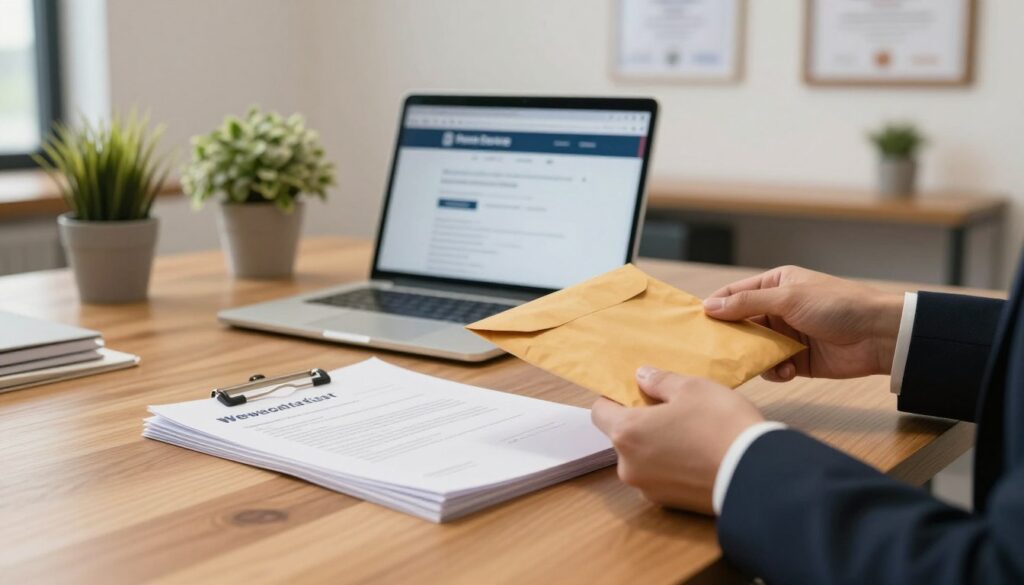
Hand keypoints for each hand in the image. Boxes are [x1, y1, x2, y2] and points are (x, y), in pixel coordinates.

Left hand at [591, 366, 762, 514]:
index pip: (599, 412)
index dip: (614, 399)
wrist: (757, 474)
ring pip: (642, 459)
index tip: (636, 393)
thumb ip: (660, 381)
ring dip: (657, 446)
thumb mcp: (692, 388)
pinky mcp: (669, 505)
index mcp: (626, 433)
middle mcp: (628, 466)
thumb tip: (642, 376)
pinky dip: (672, 467)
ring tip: (691, 434)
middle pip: (623, 437)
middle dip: (642, 423)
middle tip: (673, 411)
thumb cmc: (721, 423)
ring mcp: (648, 489)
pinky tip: (698, 456)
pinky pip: (661, 478)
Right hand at [703, 265, 902, 381]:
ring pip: (754, 348)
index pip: (734, 294)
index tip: (697, 324)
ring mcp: (787, 335)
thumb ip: (746, 304)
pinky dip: (774, 371)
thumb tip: (709, 307)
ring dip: (755, 357)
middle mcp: (777, 309)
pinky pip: (772, 366)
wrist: (879, 336)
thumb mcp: (787, 299)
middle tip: (716, 351)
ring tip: (763, 361)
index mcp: (775, 285)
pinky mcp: (797, 359)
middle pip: (741, 324)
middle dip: (731, 338)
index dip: (715, 307)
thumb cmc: (837, 306)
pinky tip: (786, 370)